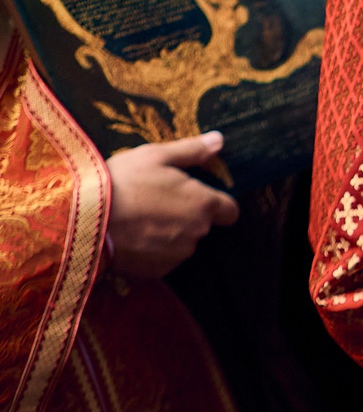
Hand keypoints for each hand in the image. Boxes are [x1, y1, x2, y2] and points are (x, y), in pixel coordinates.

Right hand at [106, 132, 237, 276]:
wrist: (83, 220)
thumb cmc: (122, 181)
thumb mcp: (155, 156)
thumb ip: (192, 151)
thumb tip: (219, 140)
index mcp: (203, 204)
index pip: (230, 211)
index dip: (217, 205)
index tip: (196, 197)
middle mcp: (197, 233)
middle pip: (202, 226)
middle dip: (186, 216)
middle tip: (154, 202)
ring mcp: (177, 255)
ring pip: (181, 243)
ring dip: (168, 234)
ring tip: (138, 219)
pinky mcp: (156, 271)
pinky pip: (161, 259)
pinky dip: (151, 251)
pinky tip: (130, 238)